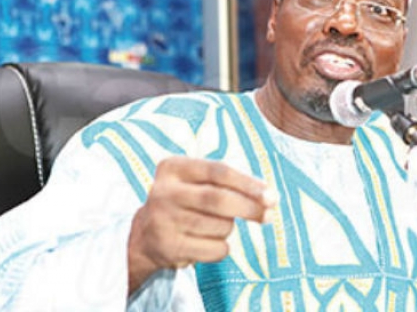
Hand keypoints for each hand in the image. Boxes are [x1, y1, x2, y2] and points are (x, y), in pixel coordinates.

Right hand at [127, 157, 277, 292]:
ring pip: (220, 226)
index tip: (271, 195)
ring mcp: (163, 221)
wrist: (145, 235)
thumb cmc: (185, 201)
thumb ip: (230, 183)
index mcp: (173, 167)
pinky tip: (207, 242)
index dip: (248, 183)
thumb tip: (269, 199)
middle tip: (268, 215)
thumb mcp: (197, 182)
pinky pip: (215, 249)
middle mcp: (164, 192)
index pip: (219, 171)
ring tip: (214, 226)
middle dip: (249, 208)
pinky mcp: (169, 248)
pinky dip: (222, 247)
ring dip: (229, 228)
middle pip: (219, 199)